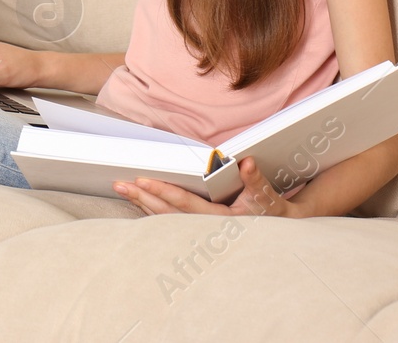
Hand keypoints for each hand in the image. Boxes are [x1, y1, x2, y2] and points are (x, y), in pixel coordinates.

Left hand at [111, 157, 308, 217]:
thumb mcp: (267, 196)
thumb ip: (255, 180)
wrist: (278, 232)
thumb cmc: (272, 213)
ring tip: (122, 190)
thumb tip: (246, 162)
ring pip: (164, 219)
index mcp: (220, 221)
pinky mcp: (196, 232)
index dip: (163, 192)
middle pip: (167, 214)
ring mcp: (198, 234)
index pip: (185, 205)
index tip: (142, 181)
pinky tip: (138, 201)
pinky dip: (151, 211)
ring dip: (142, 205)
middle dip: (141, 199)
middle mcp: (205, 230)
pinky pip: (169, 221)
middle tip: (119, 185)